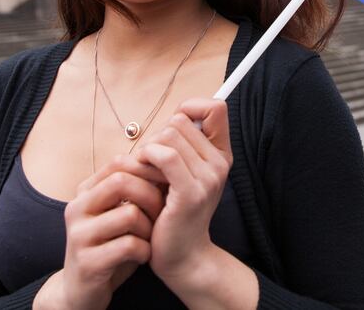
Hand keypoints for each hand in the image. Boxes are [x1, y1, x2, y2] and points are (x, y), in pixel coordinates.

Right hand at [47, 154, 166, 309]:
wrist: (83, 291)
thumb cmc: (110, 246)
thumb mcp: (119, 213)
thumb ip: (134, 190)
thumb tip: (167, 161)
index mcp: (85, 192)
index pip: (118, 163)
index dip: (148, 168)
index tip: (168, 182)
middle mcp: (77, 208)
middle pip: (122, 182)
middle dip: (151, 195)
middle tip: (163, 211)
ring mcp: (79, 235)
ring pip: (129, 214)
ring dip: (150, 227)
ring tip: (151, 237)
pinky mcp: (87, 262)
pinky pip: (129, 245)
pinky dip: (145, 251)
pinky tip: (144, 256)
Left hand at [132, 98, 232, 283]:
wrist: (181, 255)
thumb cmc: (174, 211)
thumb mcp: (184, 172)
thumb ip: (184, 143)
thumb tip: (178, 112)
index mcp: (221, 155)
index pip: (215, 107)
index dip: (191, 107)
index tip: (173, 128)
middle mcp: (220, 163)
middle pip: (181, 120)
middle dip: (158, 135)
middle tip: (151, 161)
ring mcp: (208, 178)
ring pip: (170, 135)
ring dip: (148, 148)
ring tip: (146, 170)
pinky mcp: (190, 192)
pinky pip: (165, 156)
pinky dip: (147, 156)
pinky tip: (142, 170)